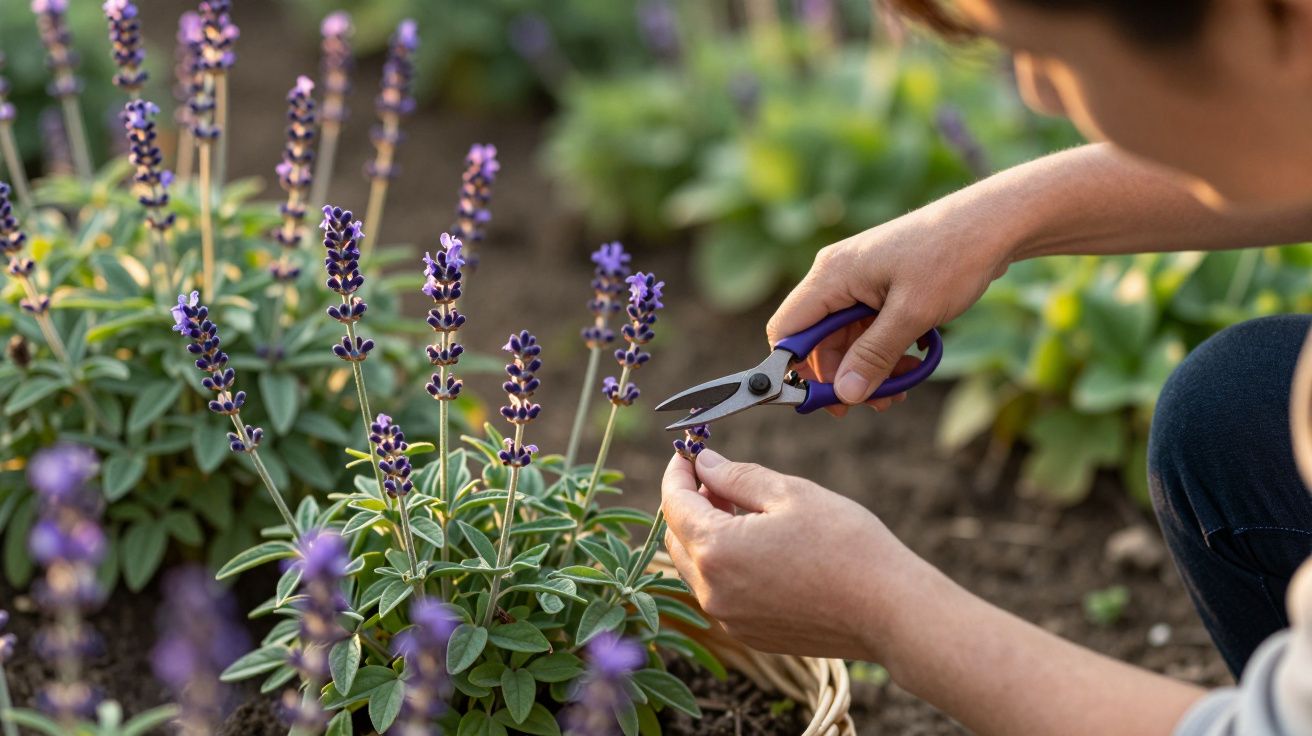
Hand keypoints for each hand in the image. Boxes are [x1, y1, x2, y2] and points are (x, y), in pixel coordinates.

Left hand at [660, 449, 928, 660]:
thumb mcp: (790, 494)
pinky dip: (725, 565)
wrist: (889, 611)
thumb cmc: (846, 544)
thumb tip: (703, 463)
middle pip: (677, 538)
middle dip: (689, 504)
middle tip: (720, 478)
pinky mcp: (749, 634)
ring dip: (706, 535)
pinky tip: (758, 546)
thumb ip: (736, 477)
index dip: (677, 472)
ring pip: (696, 568)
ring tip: (742, 510)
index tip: (687, 453)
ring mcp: (729, 619)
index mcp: (717, 550)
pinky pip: (720, 593)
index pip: (674, 503)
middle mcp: (712, 591)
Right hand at [766, 196, 1015, 411]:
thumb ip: (874, 355)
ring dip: (868, 368)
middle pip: (817, 341)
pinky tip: (908, 365)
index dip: (794, 369)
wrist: (993, 223)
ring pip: (846, 339)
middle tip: (873, 403)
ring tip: (900, 389)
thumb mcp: (912, 313)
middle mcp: (837, 276)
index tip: (821, 400)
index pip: (787, 330)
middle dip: (843, 375)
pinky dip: (883, 351)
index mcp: (831, 275)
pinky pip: (867, 328)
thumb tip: (845, 394)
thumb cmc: (951, 256)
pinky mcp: (879, 287)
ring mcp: (858, 281)